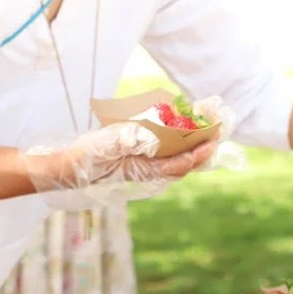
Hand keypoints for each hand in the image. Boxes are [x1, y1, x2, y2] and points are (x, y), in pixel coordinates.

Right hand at [24, 122, 214, 192]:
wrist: (71, 167)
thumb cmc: (86, 158)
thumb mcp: (103, 148)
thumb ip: (124, 142)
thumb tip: (147, 136)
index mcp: (146, 172)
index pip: (179, 165)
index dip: (197, 152)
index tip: (212, 139)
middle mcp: (152, 170)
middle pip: (186, 160)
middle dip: (205, 144)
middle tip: (221, 124)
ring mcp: (149, 164)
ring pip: (180, 154)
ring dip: (196, 139)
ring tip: (210, 121)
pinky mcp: (144, 156)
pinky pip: (170, 148)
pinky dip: (182, 136)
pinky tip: (189, 123)